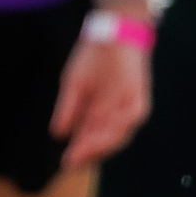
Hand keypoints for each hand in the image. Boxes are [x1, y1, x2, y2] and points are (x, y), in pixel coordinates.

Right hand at [51, 35, 150, 169]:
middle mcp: (117, 114)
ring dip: (99, 143)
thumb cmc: (91, 58)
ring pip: (117, 134)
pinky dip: (115, 127)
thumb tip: (57, 133)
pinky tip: (99, 134)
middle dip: (88, 151)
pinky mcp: (139, 100)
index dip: (80, 150)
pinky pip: (129, 120)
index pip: (91, 137)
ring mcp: (129, 108)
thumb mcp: (73, 85)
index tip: (65, 162)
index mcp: (101, 112)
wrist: (112, 34)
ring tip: (81, 150)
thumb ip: (68, 109)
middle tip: (71, 161)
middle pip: (105, 140)